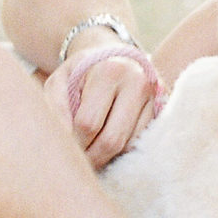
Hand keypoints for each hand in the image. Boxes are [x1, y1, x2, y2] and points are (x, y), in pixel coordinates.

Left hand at [44, 42, 159, 168]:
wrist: (114, 56)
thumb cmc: (82, 72)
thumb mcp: (60, 80)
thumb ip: (55, 107)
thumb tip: (63, 141)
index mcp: (109, 72)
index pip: (89, 123)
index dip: (75, 142)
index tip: (66, 146)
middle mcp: (137, 83)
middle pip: (112, 140)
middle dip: (92, 157)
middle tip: (79, 161)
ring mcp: (155, 97)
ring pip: (129, 145)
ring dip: (107, 156)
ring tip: (91, 150)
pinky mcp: (162, 110)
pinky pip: (140, 143)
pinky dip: (122, 149)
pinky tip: (108, 142)